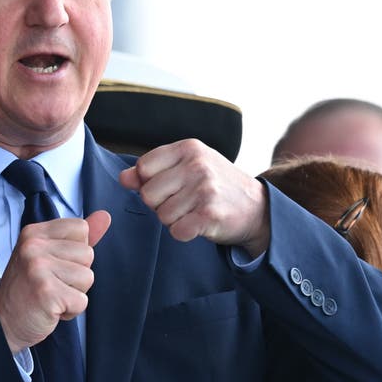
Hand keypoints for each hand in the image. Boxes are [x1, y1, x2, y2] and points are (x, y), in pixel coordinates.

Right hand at [0, 210, 110, 352]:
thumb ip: (77, 237)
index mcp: (35, 232)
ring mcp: (38, 267)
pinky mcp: (46, 292)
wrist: (4, 322)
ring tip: (52, 296)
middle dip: (77, 275)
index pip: (81, 228)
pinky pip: (82, 301)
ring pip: (88, 277)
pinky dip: (71, 311)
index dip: (76, 251)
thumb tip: (105, 216)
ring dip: (74, 294)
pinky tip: (51, 309)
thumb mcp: (49, 255)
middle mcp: (34, 246)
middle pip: (88, 254)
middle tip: (52, 284)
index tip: (56, 264)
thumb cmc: (28, 289)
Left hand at [119, 139, 269, 256]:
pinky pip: (176, 231)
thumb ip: (152, 171)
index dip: (150, 183)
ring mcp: (205, 189)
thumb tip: (123, 179)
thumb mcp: (186, 167)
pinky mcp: (210, 214)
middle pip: (148, 194)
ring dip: (174, 220)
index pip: (143, 168)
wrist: (257, 208)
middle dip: (160, 204)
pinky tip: (199, 224)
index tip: (170, 186)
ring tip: (194, 211)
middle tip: (184, 202)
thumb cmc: (215, 185)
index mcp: (188, 148)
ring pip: (162, 215)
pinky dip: (185, 233)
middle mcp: (197, 165)